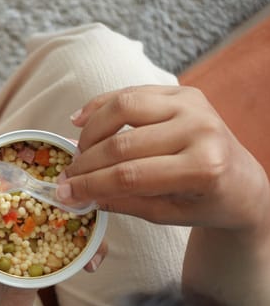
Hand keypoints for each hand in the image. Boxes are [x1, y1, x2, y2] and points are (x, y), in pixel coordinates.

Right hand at [58, 85, 269, 232]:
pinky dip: (100, 105)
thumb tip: (77, 194)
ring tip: (79, 152)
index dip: (91, 185)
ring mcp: (192, 104)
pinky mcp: (183, 91)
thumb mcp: (165, 214)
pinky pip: (130, 92)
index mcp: (203, 167)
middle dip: (86, 163)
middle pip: (123, 144)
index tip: (65, 194)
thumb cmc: (204, 203)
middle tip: (67, 177)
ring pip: (123, 107)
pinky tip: (81, 121)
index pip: (130, 176)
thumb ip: (121, 202)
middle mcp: (200, 129)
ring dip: (92, 131)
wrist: (240, 179)